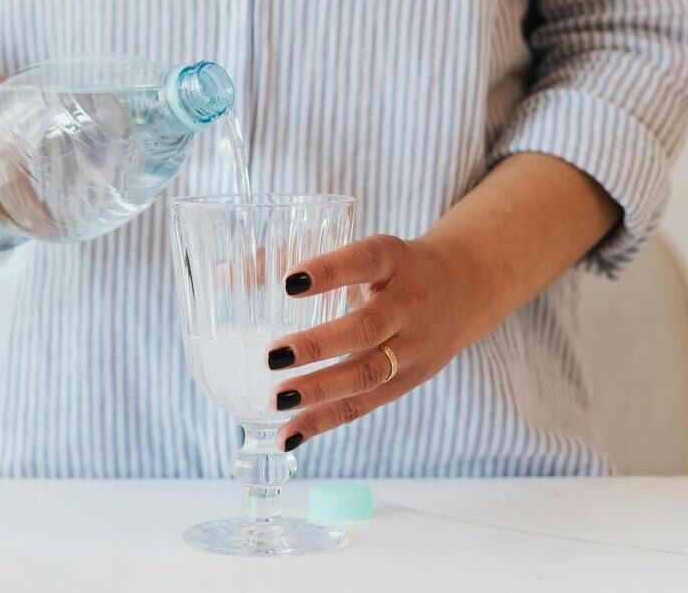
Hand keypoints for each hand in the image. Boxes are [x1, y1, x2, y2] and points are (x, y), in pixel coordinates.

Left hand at [264, 234, 520, 451]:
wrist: (463, 288)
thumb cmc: (389, 267)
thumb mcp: (361, 251)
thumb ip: (295, 258)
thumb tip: (224, 275)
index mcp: (394, 259)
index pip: (365, 262)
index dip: (330, 272)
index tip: (288, 281)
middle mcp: (408, 304)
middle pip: (366, 329)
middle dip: (318, 346)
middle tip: (272, 355)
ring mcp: (411, 348)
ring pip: (367, 374)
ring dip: (320, 391)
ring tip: (277, 400)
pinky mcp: (406, 381)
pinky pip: (364, 405)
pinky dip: (325, 422)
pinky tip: (289, 435)